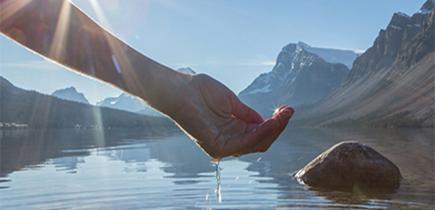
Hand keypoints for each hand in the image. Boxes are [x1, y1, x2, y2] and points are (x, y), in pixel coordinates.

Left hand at [168, 73, 293, 159]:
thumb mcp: (231, 102)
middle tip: (288, 112)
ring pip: (255, 144)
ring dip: (271, 130)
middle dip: (276, 127)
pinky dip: (258, 134)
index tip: (287, 110)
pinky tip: (268, 123)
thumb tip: (266, 121)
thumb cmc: (201, 92)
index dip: (274, 124)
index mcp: (232, 130)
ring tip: (281, 116)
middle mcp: (229, 140)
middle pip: (260, 141)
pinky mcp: (216, 146)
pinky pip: (243, 144)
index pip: (258, 133)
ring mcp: (222, 145)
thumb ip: (247, 114)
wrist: (181, 89)